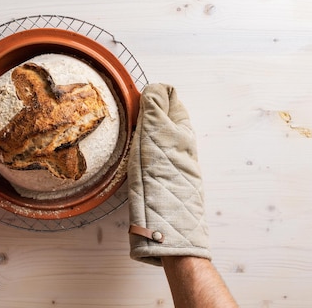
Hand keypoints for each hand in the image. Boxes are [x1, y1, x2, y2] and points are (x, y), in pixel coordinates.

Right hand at [128, 83, 209, 265]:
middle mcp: (181, 142)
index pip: (170, 96)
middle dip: (146, 113)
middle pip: (163, 116)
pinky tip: (135, 160)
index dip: (152, 94)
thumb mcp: (155, 133)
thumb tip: (155, 87)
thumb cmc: (160, 175)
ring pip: (158, 135)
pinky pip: (154, 154)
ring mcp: (174, 160)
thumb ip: (155, 108)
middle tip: (129, 120)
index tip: (134, 103)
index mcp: (182, 128)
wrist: (167, 223)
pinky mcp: (167, 176)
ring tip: (130, 140)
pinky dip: (143, 151)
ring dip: (143, 133)